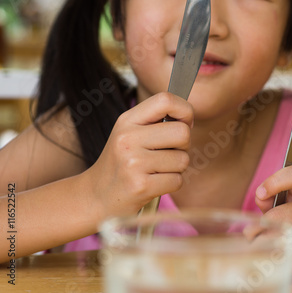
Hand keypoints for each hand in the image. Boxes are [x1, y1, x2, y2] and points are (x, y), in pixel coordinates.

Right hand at [82, 92, 193, 217]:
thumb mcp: (131, 133)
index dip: (185, 110)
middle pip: (182, 132)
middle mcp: (128, 139)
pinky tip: (154, 183)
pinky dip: (171, 184)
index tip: (184, 123)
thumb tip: (189, 117)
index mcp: (127, 121)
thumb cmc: (122, 162)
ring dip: (176, 168)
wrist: (97, 195)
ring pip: (183, 159)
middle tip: (169, 152)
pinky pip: (177, 180)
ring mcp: (133, 163)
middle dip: (184, 145)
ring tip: (156, 170)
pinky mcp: (140, 186)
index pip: (165, 100)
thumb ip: (156, 120)